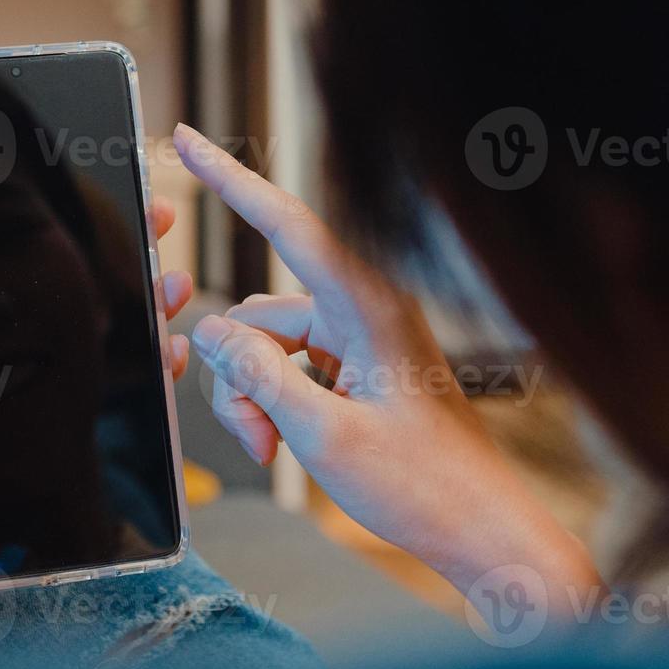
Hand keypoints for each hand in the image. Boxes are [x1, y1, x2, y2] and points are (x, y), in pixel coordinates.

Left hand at [0, 188, 194, 668]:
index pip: (23, 263)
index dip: (65, 223)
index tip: (103, 185)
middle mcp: (5, 367)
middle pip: (77, 299)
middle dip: (125, 258)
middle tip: (161, 223)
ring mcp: (38, 412)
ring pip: (106, 350)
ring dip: (146, 313)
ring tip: (174, 289)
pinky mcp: (63, 456)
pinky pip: (117, 412)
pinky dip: (149, 383)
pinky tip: (169, 362)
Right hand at [172, 124, 597, 609]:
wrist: (481, 531)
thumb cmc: (421, 487)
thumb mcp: (321, 435)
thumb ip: (258, 378)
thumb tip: (212, 332)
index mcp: (368, 308)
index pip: (285, 223)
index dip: (229, 178)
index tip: (187, 137)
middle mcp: (365, 312)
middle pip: (259, 313)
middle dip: (236, 374)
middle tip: (255, 441)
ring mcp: (362, 342)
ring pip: (267, 346)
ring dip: (254, 397)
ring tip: (274, 451)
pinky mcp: (359, 370)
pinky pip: (290, 368)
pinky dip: (276, 404)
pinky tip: (289, 446)